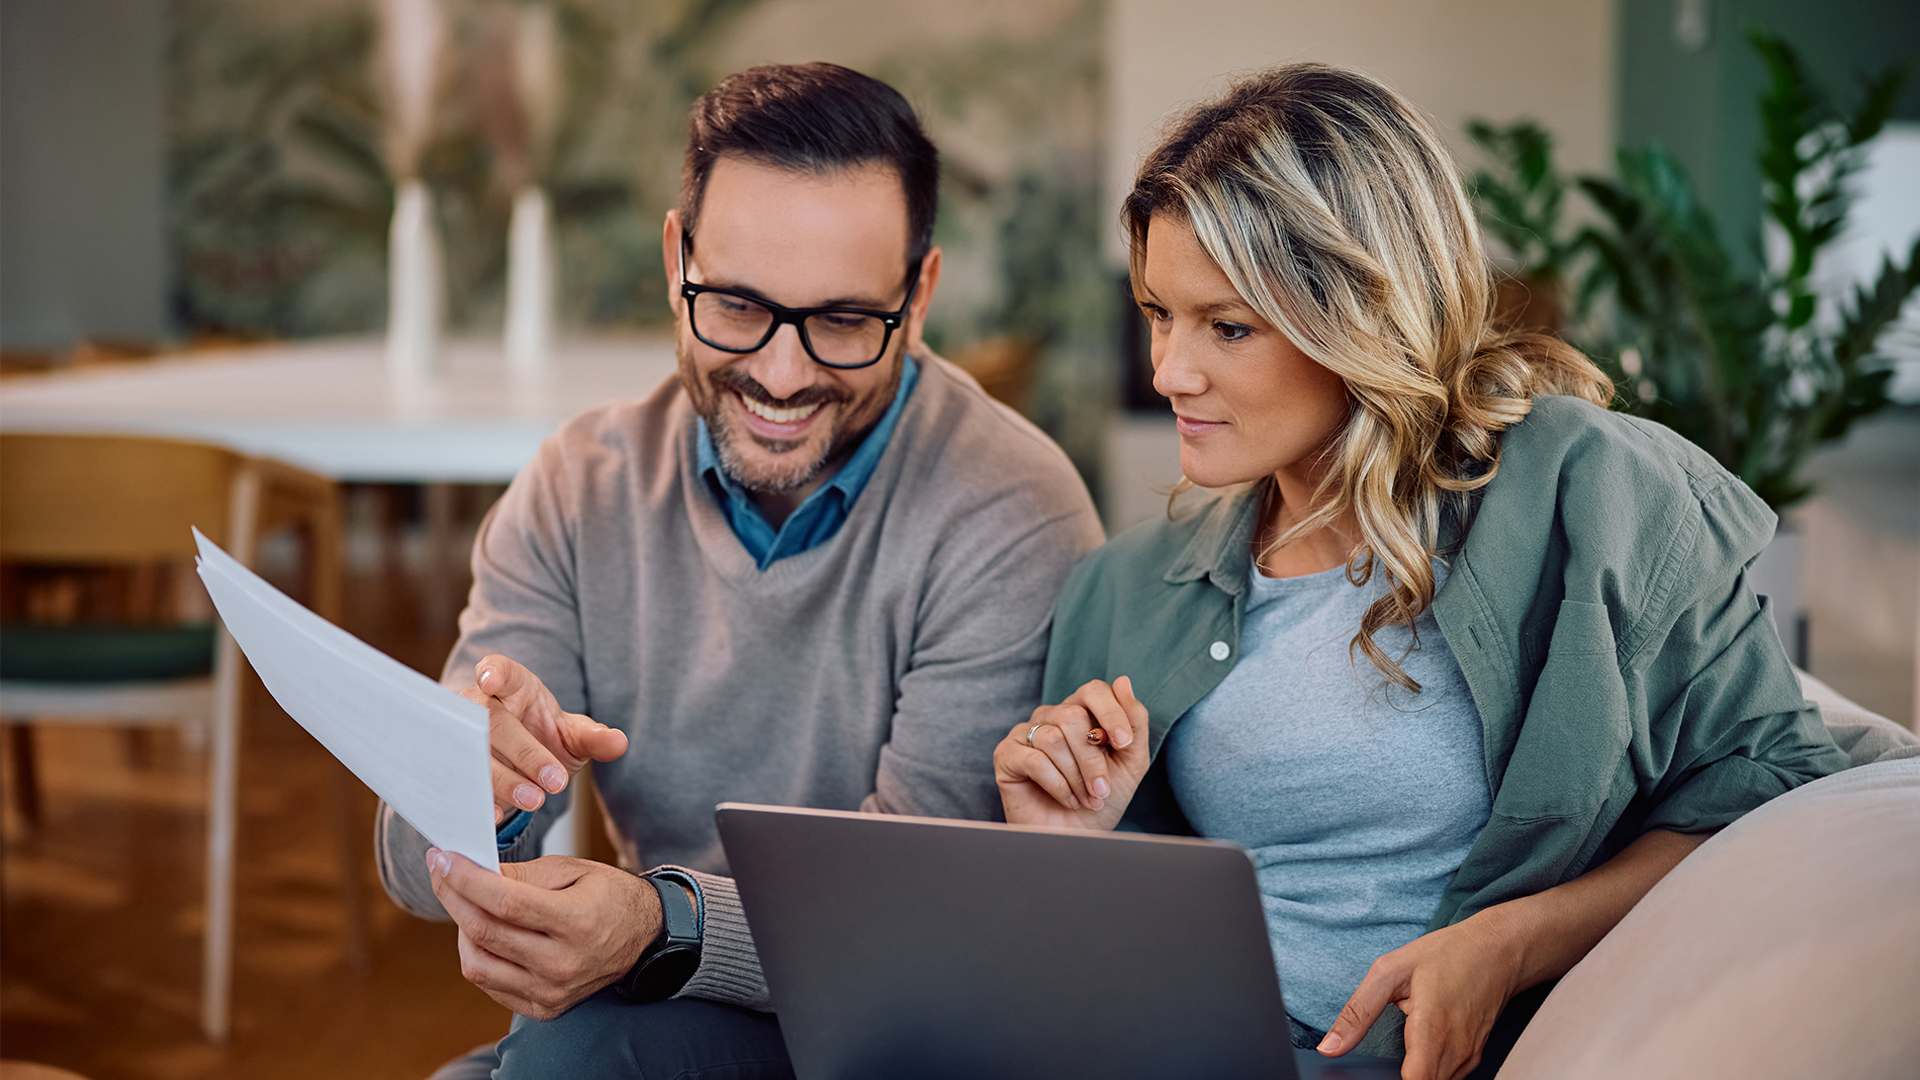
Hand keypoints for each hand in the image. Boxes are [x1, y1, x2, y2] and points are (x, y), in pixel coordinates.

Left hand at [427, 849, 660, 1019]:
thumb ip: (522, 873)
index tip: (443, 859)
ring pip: (477, 964)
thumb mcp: (573, 870)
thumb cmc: (608, 896)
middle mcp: (563, 963)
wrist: (642, 938)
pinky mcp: (542, 1007)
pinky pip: (489, 983)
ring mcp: (551, 991)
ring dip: (460, 928)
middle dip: (453, 896)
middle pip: (485, 931)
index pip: (506, 901)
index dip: (467, 879)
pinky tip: (482, 930)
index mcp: (577, 922)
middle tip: (441, 872)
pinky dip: (476, 953)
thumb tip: (473, 868)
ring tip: (466, 903)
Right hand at [461, 654, 627, 822]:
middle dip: (524, 751)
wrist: (521, 767)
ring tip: (534, 800)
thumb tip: (618, 742)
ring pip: (473, 753)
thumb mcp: (573, 736)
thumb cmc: (545, 738)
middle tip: (554, 782)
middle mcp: (480, 707)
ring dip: (503, 779)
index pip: (500, 671)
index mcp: (513, 687)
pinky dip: (477, 798)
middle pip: (493, 721)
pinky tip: (495, 814)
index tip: (490, 681)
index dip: (492, 673)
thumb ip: (593, 737)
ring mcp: (461, 737)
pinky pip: (458, 781)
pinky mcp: (455, 768)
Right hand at [993, 676, 1149, 830]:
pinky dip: (1058, 785)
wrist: (1077, 838)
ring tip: (1086, 799)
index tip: (1124, 744)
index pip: (1093, 690)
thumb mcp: (1131, 761)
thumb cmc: (1101, 799)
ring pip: (1053, 739)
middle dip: (1093, 758)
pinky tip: (1067, 800)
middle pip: (1072, 715)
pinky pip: (1034, 760)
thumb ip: (1134, 722)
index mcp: (1081, 711)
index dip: (1111, 713)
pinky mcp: (1006, 754)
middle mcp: (1051, 716)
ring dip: (1076, 777)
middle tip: (1102, 790)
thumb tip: (1123, 681)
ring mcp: (1025, 733)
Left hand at [1317, 908, 1524, 1079]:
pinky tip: (1415, 1050)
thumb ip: (1358, 1012)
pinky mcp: (1472, 1059)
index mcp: (1432, 1029)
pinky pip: (1444, 1078)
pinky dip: (1426, 1072)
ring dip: (1411, 1076)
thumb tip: (1329, 1046)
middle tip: (1376, 1063)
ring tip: (1398, 1050)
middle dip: (1394, 1079)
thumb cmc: (1446, 955)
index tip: (1369, 1074)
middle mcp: (1455, 1051)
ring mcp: (1467, 1058)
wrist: (1498, 951)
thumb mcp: (1390, 970)